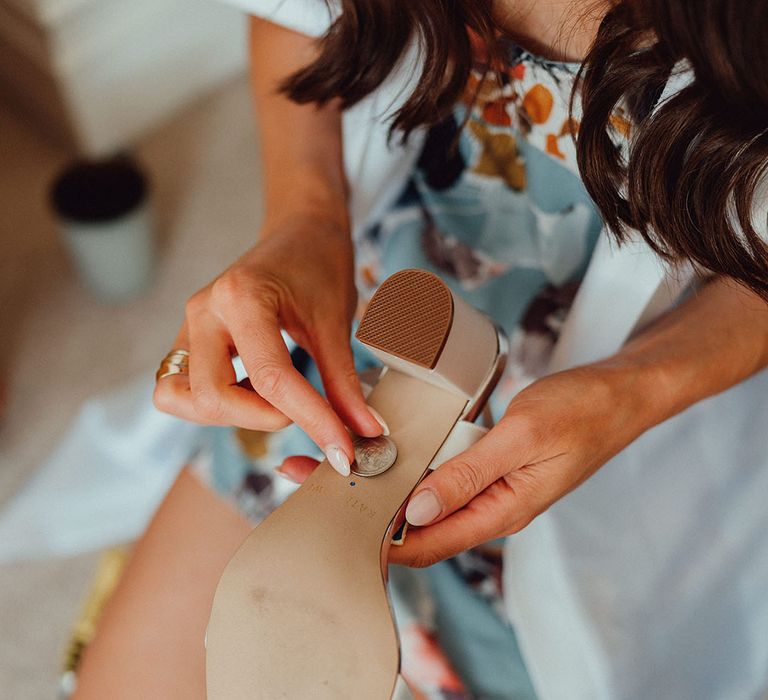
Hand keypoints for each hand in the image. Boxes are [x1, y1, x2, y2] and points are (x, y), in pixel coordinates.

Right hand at [153, 211, 383, 472]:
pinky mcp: (188, 340)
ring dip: (232, 416)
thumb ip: (344, 383)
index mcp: (241, 297)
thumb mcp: (335, 322)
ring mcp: (189, 326)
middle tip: (304, 410)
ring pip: (185, 399)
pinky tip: (253, 393)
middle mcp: (204, 311)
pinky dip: (215, 405)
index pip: (272, 379)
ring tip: (275, 399)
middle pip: (213, 396)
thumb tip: (364, 432)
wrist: (299, 229)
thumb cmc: (319, 264)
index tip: (342, 453)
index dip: (312, 422)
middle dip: (263, 419)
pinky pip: (181, 391)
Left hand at [276, 363, 650, 564]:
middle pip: (415, 523)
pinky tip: (387, 448)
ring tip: (339, 459)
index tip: (331, 511)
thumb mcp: (523, 438)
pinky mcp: (489, 464)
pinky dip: (411, 464)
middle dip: (365, 504)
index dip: (375, 535)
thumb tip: (416, 511)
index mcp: (500, 511)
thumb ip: (470, 475)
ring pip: (425, 498)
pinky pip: (441, 473)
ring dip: (384, 482)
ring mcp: (489, 485)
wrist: (619, 394)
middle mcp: (489, 506)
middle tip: (315, 473)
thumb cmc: (581, 413)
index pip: (425, 543)